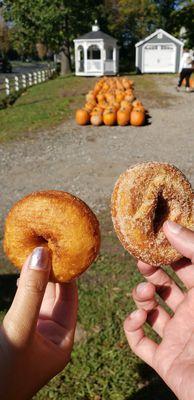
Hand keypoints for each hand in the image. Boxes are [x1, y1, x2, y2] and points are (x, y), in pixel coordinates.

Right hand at [0, 247, 77, 399]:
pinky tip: (22, 275)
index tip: (62, 249)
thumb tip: (42, 253)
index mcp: (62, 341)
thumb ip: (32, 291)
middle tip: (48, 245)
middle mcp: (50, 336)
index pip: (71, 298)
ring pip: (39, 298)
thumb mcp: (20, 327)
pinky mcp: (17, 332)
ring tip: (34, 254)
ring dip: (37, 278)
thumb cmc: (2, 370)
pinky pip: (26, 304)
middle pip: (56, 296)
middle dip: (52, 272)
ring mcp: (33, 334)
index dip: (67, 273)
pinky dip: (25, 288)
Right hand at [124, 221, 193, 399]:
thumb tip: (169, 225)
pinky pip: (141, 342)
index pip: (184, 267)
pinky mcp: (166, 359)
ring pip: (150, 310)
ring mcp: (178, 337)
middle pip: (165, 286)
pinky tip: (137, 318)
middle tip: (144, 265)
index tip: (153, 243)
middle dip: (151, 273)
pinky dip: (132, 328)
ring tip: (145, 297)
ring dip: (140, 298)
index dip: (168, 255)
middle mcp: (191, 314)